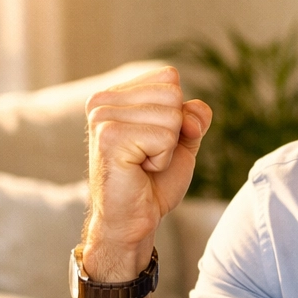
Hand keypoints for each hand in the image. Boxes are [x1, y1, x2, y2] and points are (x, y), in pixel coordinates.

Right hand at [83, 66, 211, 279]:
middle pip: (172, 94)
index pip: (168, 78)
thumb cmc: (153, 182)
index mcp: (114, 95)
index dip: (178, 113)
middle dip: (174, 131)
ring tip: (143, 164)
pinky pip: (164, 137)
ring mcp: (102, 117)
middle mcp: (102, 100)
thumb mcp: (181, 142)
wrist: (134, 219)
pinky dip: (162, 159)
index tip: (156, 141)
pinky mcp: (109, 137)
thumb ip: (193, 116)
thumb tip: (195, 111)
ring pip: (171, 117)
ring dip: (167, 148)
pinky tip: (140, 170)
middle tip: (149, 156)